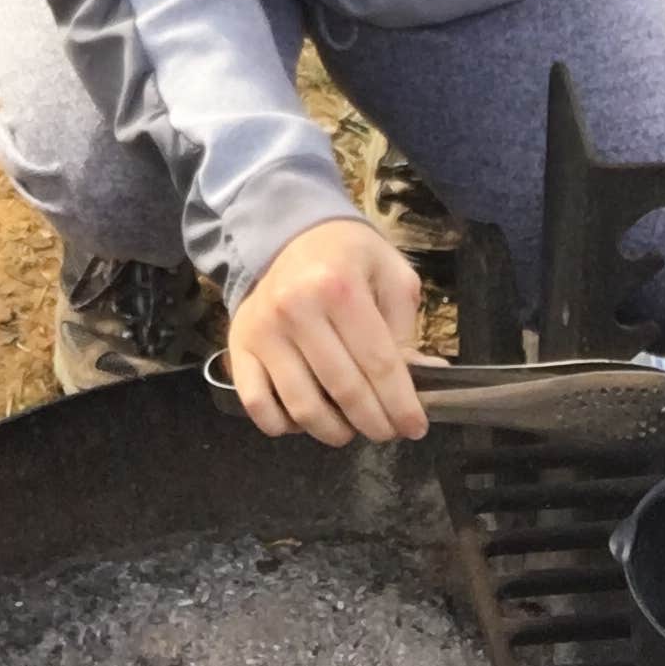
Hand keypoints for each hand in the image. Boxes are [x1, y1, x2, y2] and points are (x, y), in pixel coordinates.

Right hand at [224, 219, 426, 445]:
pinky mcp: (238, 344)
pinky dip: (282, 425)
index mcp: (339, 286)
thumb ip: (406, 328)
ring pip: (301, 407)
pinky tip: (304, 419)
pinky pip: (257, 404)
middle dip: (374, 423)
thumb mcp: (391, 274)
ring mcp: (262, 329)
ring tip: (350, 428)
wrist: (289, 234)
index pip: (379, 363)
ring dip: (333, 431)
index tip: (415, 427)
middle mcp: (296, 307)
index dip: (401, 403)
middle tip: (388, 432)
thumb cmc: (348, 257)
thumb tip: (426, 380)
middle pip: (343, 390)